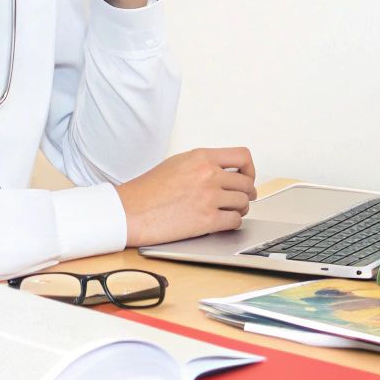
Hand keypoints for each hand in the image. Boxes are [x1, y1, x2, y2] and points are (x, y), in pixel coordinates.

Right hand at [117, 147, 256, 246]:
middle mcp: (208, 174)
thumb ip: (204, 164)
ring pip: (244, 203)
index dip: (250, 169)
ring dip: (239, 209)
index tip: (247, 177)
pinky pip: (235, 221)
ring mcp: (209, 197)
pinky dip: (232, 223)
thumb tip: (226, 172)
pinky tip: (223, 222)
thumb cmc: (148, 190)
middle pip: (246, 183)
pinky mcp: (207, 220)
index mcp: (201, 157)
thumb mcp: (177, 163)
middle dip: (245, 193)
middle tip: (240, 198)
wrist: (130, 211)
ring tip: (229, 211)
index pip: (242, 156)